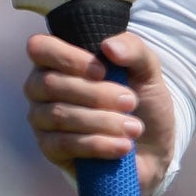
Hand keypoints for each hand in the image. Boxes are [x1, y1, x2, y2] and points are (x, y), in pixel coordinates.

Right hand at [23, 29, 175, 195]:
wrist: (153, 148)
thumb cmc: (142, 102)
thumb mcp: (147, 70)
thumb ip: (133, 50)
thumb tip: (108, 46)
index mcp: (60, 60)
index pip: (41, 48)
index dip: (69, 58)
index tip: (103, 71)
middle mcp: (43, 87)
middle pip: (51, 84)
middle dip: (96, 94)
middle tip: (130, 101)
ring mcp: (42, 119)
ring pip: (59, 115)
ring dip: (103, 121)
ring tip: (134, 127)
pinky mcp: (50, 150)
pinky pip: (64, 145)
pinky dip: (98, 144)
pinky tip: (123, 145)